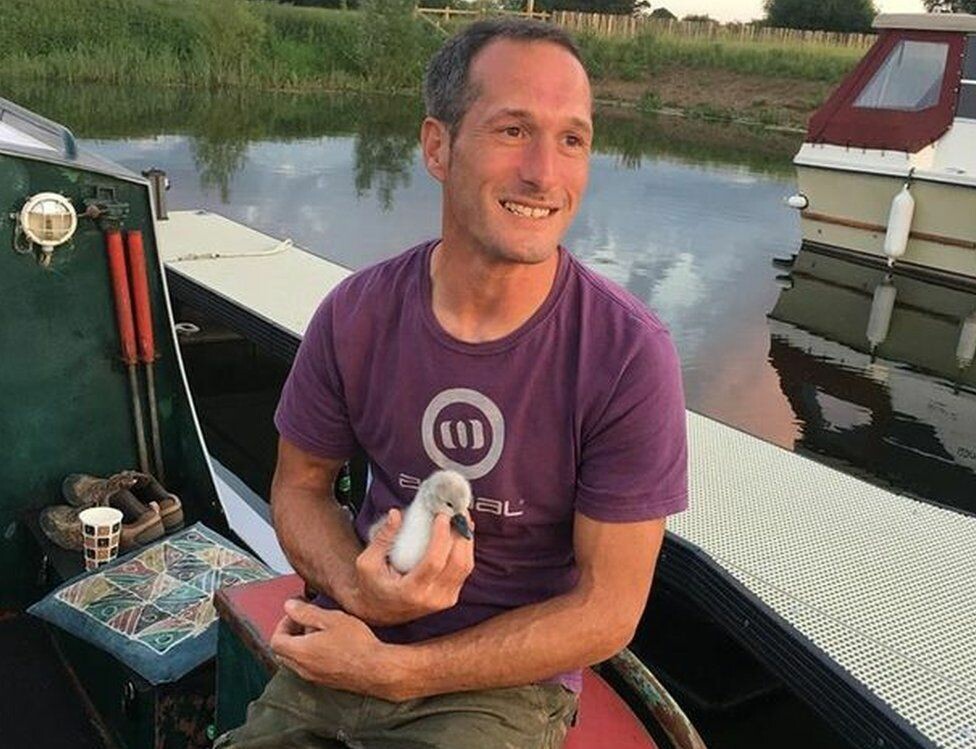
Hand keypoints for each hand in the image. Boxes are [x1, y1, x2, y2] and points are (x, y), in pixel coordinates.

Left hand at [270, 599, 402, 698]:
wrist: (376, 669)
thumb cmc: (356, 643)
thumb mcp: (332, 619)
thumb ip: (306, 612)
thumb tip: (289, 606)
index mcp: (300, 652)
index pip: (276, 641)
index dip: (283, 624)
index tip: (297, 614)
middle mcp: (302, 668)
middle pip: (282, 652)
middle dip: (290, 634)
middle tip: (305, 622)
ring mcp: (313, 677)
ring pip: (295, 661)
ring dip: (300, 645)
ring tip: (320, 632)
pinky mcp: (325, 682)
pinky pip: (308, 668)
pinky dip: (310, 655)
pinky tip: (330, 645)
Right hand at [350, 509, 474, 625]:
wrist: (376, 612)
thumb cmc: (370, 586)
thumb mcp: (367, 562)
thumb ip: (383, 538)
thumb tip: (396, 514)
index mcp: (410, 592)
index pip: (434, 562)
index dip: (441, 537)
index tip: (442, 516)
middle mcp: (431, 599)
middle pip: (458, 564)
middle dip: (461, 534)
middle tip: (457, 511)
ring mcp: (443, 600)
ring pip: (466, 567)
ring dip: (467, 540)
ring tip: (462, 519)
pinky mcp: (450, 598)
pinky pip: (464, 571)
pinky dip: (465, 550)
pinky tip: (460, 534)